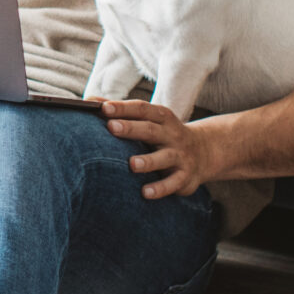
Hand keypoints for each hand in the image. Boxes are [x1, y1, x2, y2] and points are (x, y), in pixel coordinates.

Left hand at [100, 99, 223, 198]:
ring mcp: (179, 155)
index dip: (123, 107)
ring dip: (148, 161)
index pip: (141, 109)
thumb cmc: (164, 134)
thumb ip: (122, 111)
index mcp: (161, 118)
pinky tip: (145, 193)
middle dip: (131, 128)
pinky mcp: (185, 176)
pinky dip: (160, 188)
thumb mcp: (149, 120)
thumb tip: (89, 101)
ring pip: (164, 157)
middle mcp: (172, 134)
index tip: (103, 108)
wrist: (205, 152)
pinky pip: (173, 183)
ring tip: (132, 164)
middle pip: (150, 130)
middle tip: (112, 127)